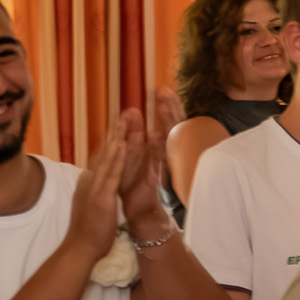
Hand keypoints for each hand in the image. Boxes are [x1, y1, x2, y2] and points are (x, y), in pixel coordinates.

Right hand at [62, 123, 130, 262]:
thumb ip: (94, 193)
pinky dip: (117, 159)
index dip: (111, 141)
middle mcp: (91, 181)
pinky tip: (123, 145)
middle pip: (104, 152)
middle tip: (124, 113)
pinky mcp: (101, 197)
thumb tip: (96, 186)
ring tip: (125, 120)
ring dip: (117, 138)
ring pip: (108, 158)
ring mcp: (95, 188)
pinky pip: (111, 174)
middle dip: (115, 132)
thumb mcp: (92, 206)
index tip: (119, 125)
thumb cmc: (88, 232)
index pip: (102, 158)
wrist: (79, 249)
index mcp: (90, 183)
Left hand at [119, 90, 182, 232]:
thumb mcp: (132, 154)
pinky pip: (159, 160)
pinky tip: (157, 134)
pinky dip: (158, 148)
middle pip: (168, 126)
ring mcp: (162, 164)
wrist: (136, 210)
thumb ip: (133, 135)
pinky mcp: (158, 176)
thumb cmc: (134, 183)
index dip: (164, 107)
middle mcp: (161, 153)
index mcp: (154, 147)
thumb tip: (132, 112)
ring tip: (165, 105)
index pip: (162, 122)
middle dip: (167, 108)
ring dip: (166, 122)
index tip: (163, 90)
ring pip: (166, 139)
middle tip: (165, 91)